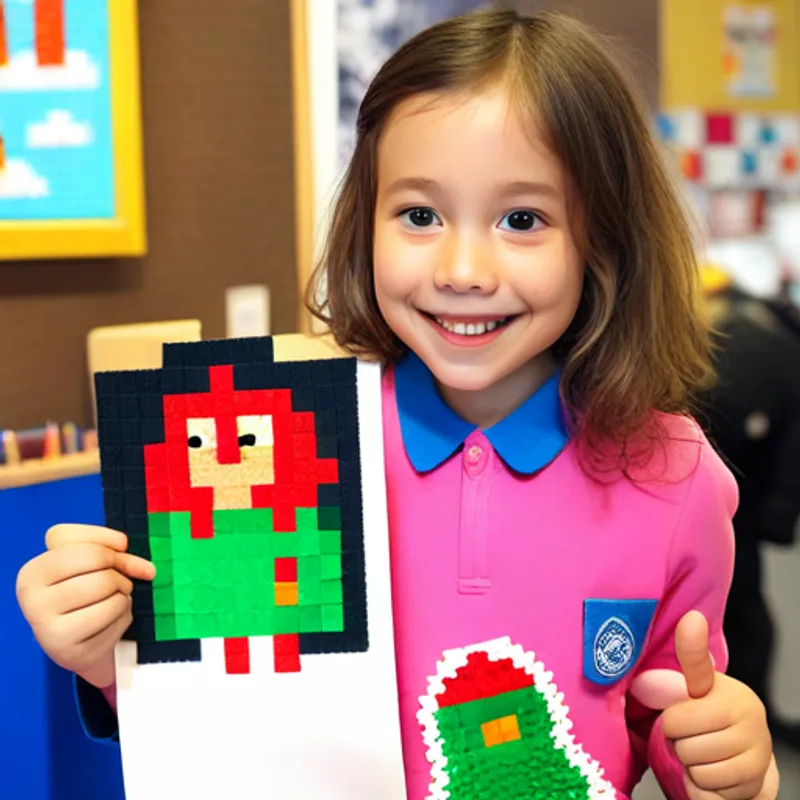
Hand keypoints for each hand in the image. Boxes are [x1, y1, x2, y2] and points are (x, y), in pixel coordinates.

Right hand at [16, 525, 154, 688]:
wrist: (77, 637)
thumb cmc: (81, 588)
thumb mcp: (88, 557)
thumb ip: (113, 548)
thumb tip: (144, 568)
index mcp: (32, 572)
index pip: (88, 551)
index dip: (111, 552)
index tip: (113, 558)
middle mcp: (32, 602)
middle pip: (104, 577)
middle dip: (120, 578)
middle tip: (115, 584)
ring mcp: (49, 632)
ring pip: (114, 600)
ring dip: (123, 597)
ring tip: (111, 600)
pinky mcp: (71, 653)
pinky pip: (117, 622)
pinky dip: (124, 616)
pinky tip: (109, 621)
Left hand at [632, 611, 775, 799]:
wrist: (744, 753)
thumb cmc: (710, 713)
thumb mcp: (695, 684)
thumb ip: (689, 658)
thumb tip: (692, 618)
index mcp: (729, 694)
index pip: (680, 716)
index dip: (670, 722)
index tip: (672, 712)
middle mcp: (750, 720)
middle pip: (682, 742)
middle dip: (677, 743)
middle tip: (688, 737)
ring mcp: (757, 752)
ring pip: (696, 768)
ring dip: (690, 766)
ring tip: (700, 752)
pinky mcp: (757, 781)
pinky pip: (710, 789)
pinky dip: (702, 786)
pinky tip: (710, 771)